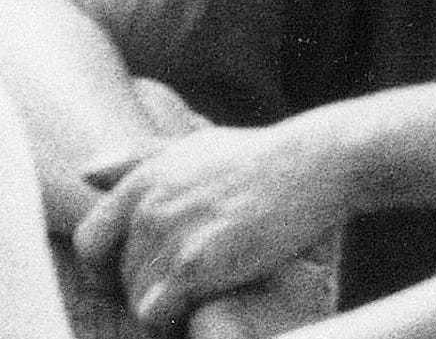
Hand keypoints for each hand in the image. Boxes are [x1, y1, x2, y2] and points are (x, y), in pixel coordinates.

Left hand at [76, 121, 348, 331]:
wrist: (321, 161)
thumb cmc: (262, 157)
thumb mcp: (198, 145)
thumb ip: (139, 158)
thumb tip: (86, 171)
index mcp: (145, 178)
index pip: (91, 241)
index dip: (108, 266)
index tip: (139, 271)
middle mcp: (150, 205)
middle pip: (120, 276)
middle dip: (149, 286)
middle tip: (191, 280)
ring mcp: (173, 234)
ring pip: (138, 298)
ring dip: (166, 304)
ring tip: (204, 289)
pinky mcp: (197, 263)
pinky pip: (158, 312)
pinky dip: (176, 318)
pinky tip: (208, 300)